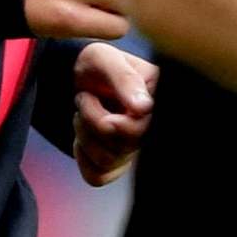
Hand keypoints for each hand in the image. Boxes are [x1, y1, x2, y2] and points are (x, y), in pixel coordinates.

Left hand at [71, 43, 157, 185]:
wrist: (79, 76)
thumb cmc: (95, 64)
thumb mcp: (105, 59)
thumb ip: (124, 79)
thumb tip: (145, 108)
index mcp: (157, 99)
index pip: (144, 128)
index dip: (117, 124)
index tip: (88, 97)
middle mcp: (152, 127)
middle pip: (125, 146)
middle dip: (93, 121)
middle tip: (84, 97)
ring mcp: (135, 148)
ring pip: (108, 161)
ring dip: (84, 135)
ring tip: (84, 111)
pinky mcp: (118, 164)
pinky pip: (97, 176)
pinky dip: (82, 156)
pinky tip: (82, 136)